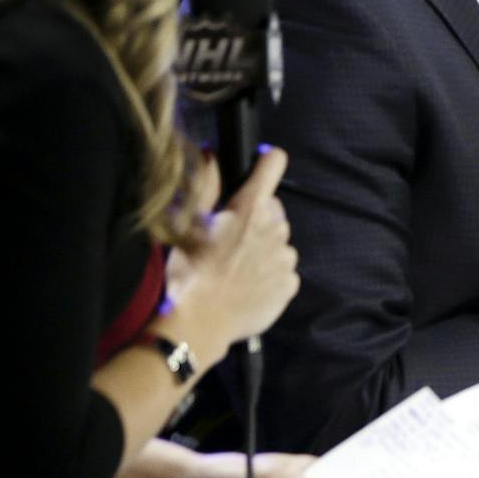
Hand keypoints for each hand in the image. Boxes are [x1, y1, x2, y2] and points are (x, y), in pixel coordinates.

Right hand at [163, 147, 300, 366]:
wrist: (200, 323)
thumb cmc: (189, 272)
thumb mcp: (188, 224)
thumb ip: (205, 185)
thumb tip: (212, 154)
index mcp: (251, 207)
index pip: (273, 162)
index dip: (264, 163)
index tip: (257, 171)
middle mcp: (276, 227)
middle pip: (274, 209)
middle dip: (257, 218)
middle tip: (231, 239)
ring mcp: (286, 257)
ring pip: (280, 242)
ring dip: (264, 248)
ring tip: (237, 268)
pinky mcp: (290, 285)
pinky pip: (284, 271)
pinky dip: (271, 275)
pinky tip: (249, 286)